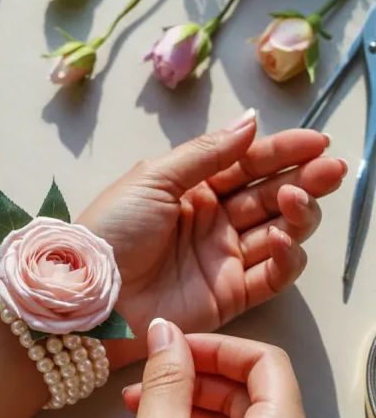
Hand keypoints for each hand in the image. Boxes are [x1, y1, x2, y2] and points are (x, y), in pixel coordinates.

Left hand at [79, 111, 345, 355]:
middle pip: (271, 196)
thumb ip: (207, 152)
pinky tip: (284, 238)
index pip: (249, 165)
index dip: (283, 151)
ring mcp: (224, 259)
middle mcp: (214, 221)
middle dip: (304, 180)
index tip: (316, 140)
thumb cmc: (111, 229)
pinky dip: (286, 258)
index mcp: (194, 189)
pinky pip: (272, 276)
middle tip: (329, 168)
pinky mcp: (230, 296)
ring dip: (297, 214)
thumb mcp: (154, 178)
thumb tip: (251, 122)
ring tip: (297, 199)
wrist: (88, 294)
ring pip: (279, 232)